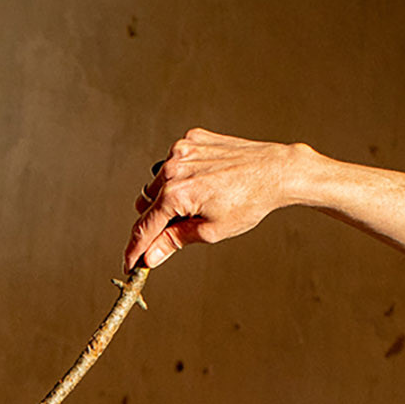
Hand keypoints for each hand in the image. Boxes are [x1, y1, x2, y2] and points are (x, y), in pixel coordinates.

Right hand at [124, 129, 298, 271]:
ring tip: (197, 204)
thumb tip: (149, 257)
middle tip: (175, 233)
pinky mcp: (191, 139)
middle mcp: (173, 168)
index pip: (144, 228)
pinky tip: (203, 183)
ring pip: (157, 183)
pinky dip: (180, 176)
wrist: (275, 171)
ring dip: (167, 198)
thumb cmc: (248, 202)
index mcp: (176, 194)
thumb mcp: (210, 231)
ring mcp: (181, 150)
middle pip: (146, 205)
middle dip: (155, 222)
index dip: (134, 250)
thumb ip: (173, 242)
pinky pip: (173, 163)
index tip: (129, 264)